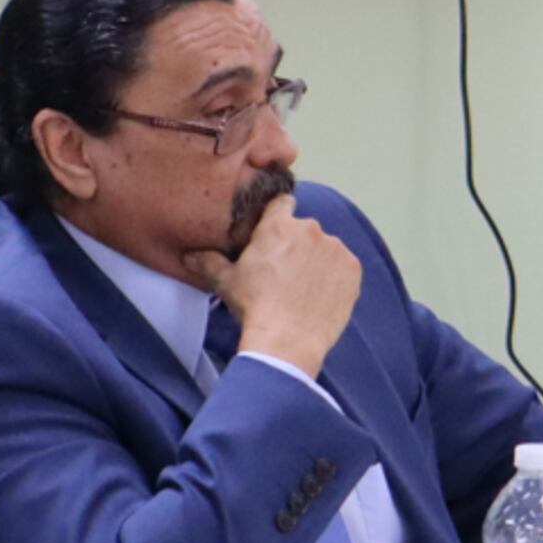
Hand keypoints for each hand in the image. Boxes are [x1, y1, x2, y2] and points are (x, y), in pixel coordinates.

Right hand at [182, 196, 361, 377]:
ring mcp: (335, 248)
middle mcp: (310, 229)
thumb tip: (190, 256)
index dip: (278, 215)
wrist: (287, 339)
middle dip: (296, 245)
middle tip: (284, 272)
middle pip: (304, 229)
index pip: (281, 202)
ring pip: (325, 248)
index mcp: (278, 225)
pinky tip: (320, 295)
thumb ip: (208, 261)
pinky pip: (344, 266)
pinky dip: (335, 276)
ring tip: (302, 288)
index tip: (275, 233)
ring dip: (317, 261)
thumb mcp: (225, 281)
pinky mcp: (353, 269)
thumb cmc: (255, 307)